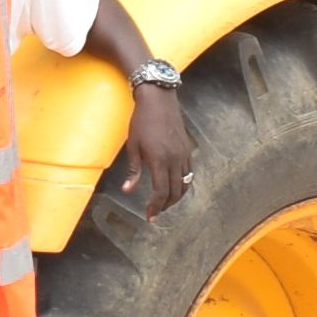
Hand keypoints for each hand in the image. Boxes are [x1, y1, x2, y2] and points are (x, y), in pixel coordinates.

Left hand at [127, 77, 193, 215]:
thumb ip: (133, 170)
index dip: (155, 207)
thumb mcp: (133, 146)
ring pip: (184, 184)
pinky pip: (189, 173)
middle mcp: (175, 160)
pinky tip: (174, 186)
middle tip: (155, 212)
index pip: (161, 192)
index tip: (150, 217)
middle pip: (175, 192)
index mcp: (159, 160)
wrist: (159, 100)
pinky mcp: (188, 149)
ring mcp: (184, 154)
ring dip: (175, 197)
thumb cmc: (141, 121)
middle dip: (165, 206)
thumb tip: (128, 190)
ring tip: (164, 203)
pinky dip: (183, 184)